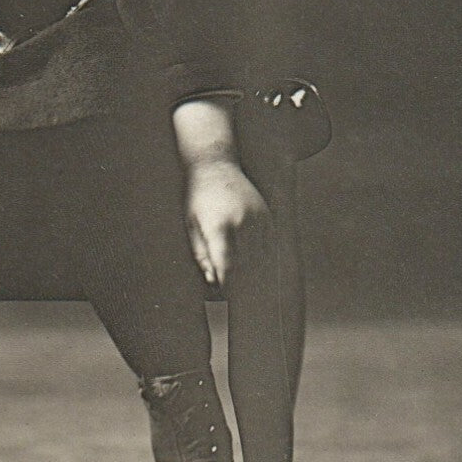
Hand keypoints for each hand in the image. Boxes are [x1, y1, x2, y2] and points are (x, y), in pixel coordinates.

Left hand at [183, 157, 272, 288]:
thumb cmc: (198, 198)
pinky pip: (269, 243)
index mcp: (219, 226)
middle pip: (247, 264)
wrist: (215, 165)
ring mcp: (257, 217)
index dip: (227, 284)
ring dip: (255, 270)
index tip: (225, 294)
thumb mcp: (192, 225)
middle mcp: (241, 222)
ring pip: (262, 255)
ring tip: (251, 284)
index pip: (227, 265)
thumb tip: (213, 281)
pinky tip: (259, 263)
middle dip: (242, 281)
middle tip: (238, 296)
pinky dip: (265, 255)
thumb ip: (202, 254)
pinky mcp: (266, 214)